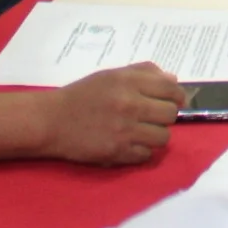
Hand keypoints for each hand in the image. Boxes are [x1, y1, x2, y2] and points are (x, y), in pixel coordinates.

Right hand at [43, 64, 184, 165]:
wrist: (51, 121)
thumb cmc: (82, 95)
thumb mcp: (112, 74)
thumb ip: (143, 72)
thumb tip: (173, 79)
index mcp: (129, 82)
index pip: (171, 88)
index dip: (176, 96)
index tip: (172, 101)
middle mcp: (130, 104)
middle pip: (171, 114)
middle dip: (164, 116)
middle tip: (152, 117)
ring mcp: (124, 130)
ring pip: (163, 137)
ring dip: (155, 136)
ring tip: (141, 132)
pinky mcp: (117, 152)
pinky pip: (146, 155)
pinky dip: (141, 151)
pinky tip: (130, 144)